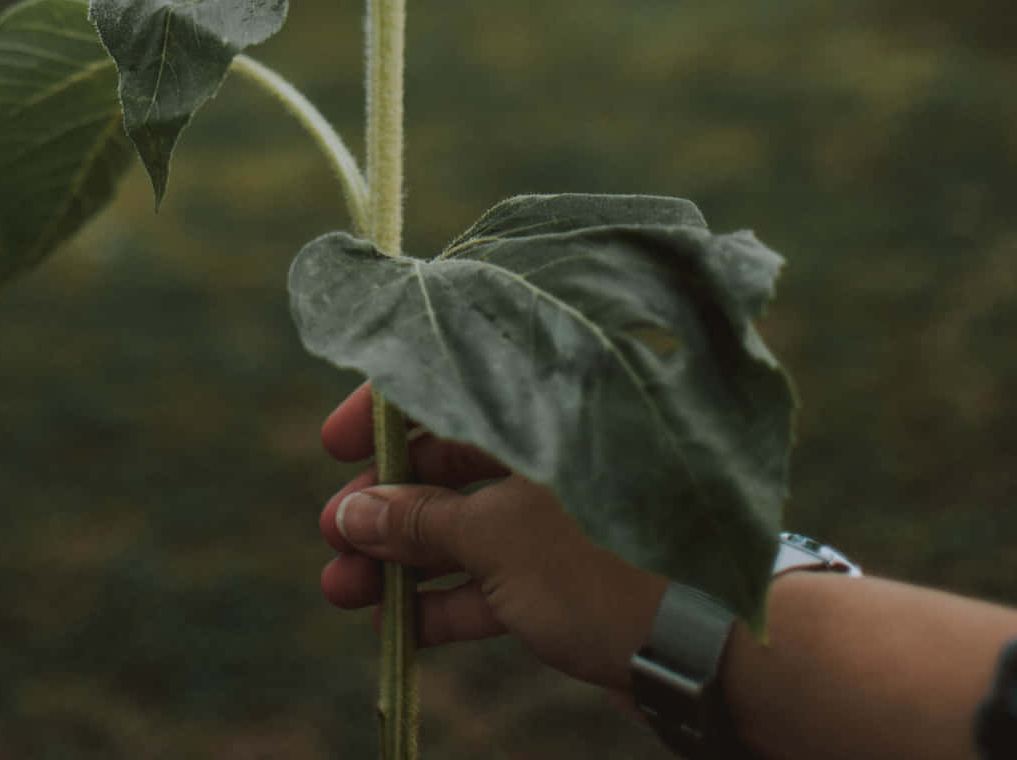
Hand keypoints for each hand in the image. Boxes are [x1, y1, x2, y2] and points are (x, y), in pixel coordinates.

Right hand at [318, 383, 666, 698]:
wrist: (707, 651)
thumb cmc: (601, 566)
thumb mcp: (497, 541)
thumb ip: (420, 523)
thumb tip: (351, 513)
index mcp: (542, 412)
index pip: (450, 386)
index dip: (383, 412)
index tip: (332, 445)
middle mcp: (550, 452)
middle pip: (447, 462)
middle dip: (383, 501)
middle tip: (330, 535)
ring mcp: (559, 516)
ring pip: (464, 524)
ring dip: (401, 557)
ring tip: (341, 590)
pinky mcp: (567, 576)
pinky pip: (493, 576)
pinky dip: (447, 597)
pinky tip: (395, 627)